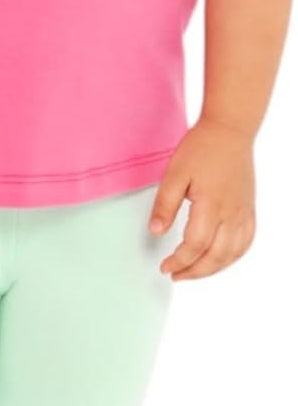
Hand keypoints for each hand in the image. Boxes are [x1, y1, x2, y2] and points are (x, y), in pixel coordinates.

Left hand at [148, 113, 256, 280]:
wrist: (230, 130)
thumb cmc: (202, 147)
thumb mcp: (175, 173)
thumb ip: (165, 205)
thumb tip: (155, 232)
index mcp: (211, 205)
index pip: (194, 246)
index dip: (178, 261)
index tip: (164, 266)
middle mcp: (231, 213)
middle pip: (215, 257)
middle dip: (194, 271)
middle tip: (176, 275)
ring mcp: (243, 212)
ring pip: (233, 254)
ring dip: (213, 268)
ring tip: (194, 271)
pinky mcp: (249, 208)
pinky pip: (247, 241)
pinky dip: (233, 256)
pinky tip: (221, 259)